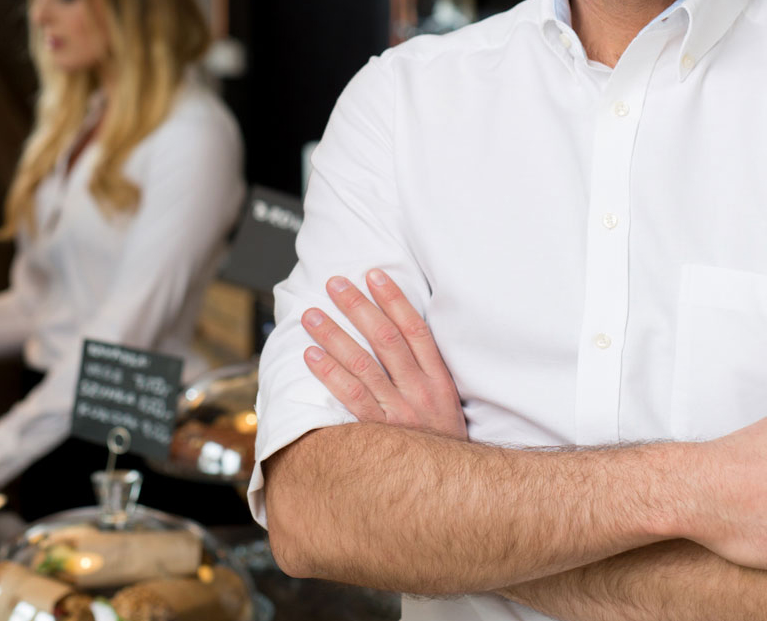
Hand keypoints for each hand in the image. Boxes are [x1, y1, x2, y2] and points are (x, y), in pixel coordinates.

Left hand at [300, 269, 466, 440]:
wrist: (454, 490)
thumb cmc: (443, 444)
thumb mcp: (447, 404)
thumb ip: (426, 373)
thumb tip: (400, 336)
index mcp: (439, 380)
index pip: (415, 329)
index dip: (393, 299)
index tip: (374, 275)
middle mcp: (420, 391)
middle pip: (385, 339)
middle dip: (358, 307)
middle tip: (335, 285)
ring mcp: (399, 412)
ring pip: (363, 364)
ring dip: (335, 335)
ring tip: (312, 315)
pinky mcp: (379, 433)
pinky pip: (350, 397)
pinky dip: (330, 373)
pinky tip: (312, 355)